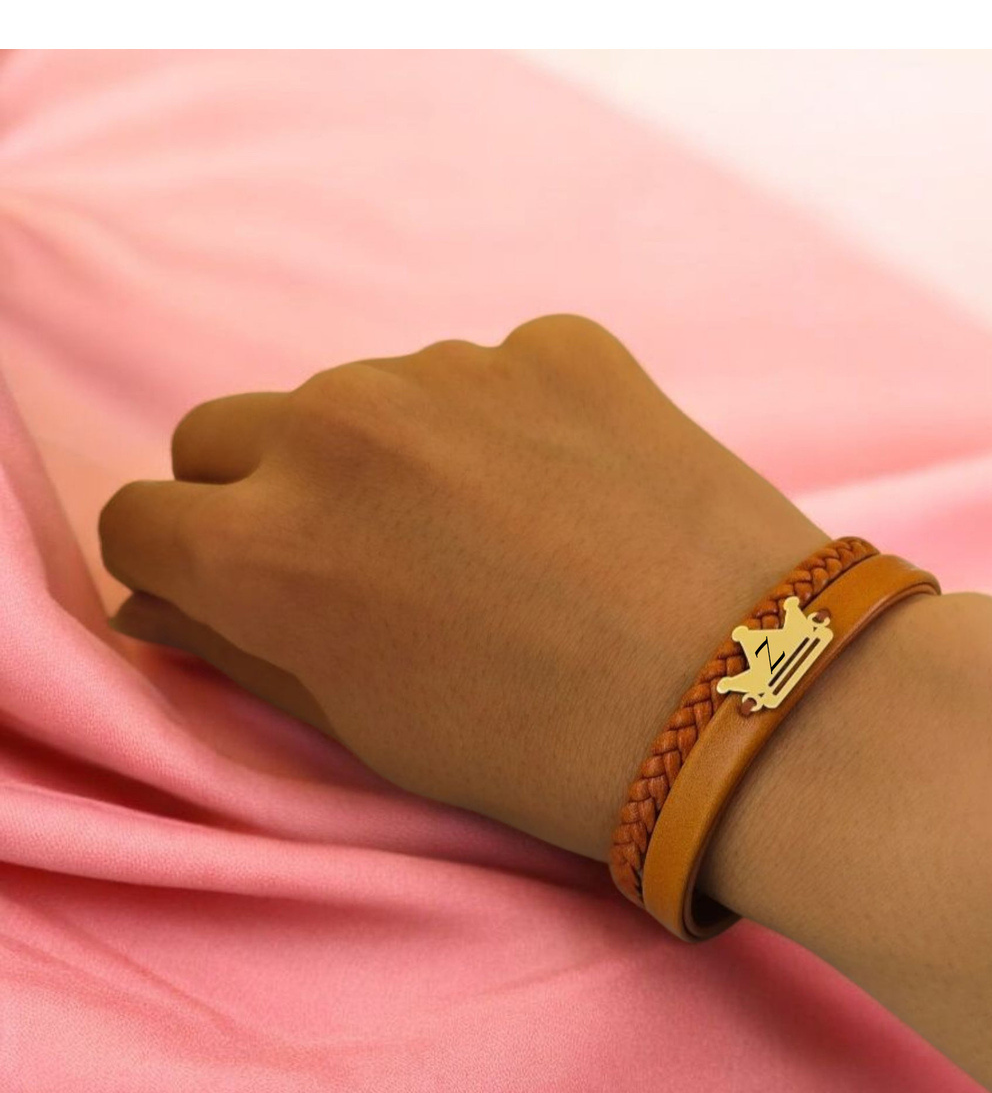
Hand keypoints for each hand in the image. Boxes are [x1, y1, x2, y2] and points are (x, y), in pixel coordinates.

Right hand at [99, 315, 826, 862]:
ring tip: (494, 543)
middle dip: (257, 494)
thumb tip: (168, 597)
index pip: (139, 518)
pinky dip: (503, 426)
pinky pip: (484, 374)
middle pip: (226, 434)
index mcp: (265, 547)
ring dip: (387, 454)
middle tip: (353, 564)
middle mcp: (333, 431)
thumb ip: (243, 643)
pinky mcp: (554, 344)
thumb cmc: (543, 749)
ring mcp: (448, 371)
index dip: (177, 564)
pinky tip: (575, 502)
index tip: (226, 590)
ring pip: (360, 398)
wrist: (752, 699)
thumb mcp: (366, 726)